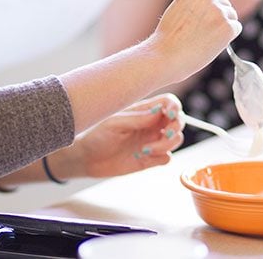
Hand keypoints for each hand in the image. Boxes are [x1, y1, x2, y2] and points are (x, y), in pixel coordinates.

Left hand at [68, 94, 184, 177]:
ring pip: (176, 140)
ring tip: (146, 150)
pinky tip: (144, 157)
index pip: (168, 103)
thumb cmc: (96, 135)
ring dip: (167, 145)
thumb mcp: (115, 123)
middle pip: (177, 121)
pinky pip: (167, 158)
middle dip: (176, 128)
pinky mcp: (150, 159)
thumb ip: (138, 118)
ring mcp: (152, 141)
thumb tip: (160, 112)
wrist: (86, 158)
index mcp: (144, 111)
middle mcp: (151, 125)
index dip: (174, 107)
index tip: (171, 114)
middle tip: (166, 135)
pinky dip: (162, 157)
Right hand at [152, 0, 240, 83]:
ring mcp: (218, 11)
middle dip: (220, 16)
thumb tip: (215, 3)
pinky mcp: (227, 27)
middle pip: (226, 4)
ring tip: (203, 39)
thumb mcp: (178, 10)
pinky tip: (211, 44)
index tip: (221, 0)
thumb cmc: (169, 40)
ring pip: (232, 17)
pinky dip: (228, 38)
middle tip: (202, 32)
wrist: (166, 56)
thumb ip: (196, 3)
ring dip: (223, 28)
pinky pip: (236, 28)